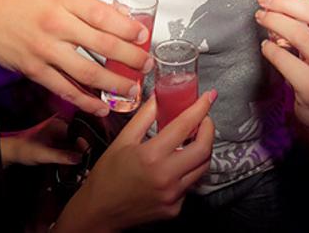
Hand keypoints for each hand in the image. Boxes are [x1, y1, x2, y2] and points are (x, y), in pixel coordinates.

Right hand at [0, 0, 153, 116]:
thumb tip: (122, 21)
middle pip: (103, 45)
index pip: (105, 17)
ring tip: (132, 90)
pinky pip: (64, 89)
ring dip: (114, 85)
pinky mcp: (33, 70)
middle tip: (147, 66)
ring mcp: (45, 50)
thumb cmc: (24, 2)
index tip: (144, 39)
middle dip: (131, 59)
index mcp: (66, 1)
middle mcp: (57, 24)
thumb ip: (88, 6)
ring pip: (87, 72)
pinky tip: (101, 107)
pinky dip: (85, 101)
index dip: (129, 30)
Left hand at [0, 116, 83, 166]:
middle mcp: (61, 128)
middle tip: (87, 170)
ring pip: (73, 148)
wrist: (11, 152)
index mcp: (59, 125)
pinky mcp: (56, 144)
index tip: (90, 159)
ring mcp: (59, 136)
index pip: (78, 134)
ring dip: (77, 160)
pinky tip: (74, 172)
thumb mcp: (44, 154)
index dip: (84, 147)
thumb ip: (62, 156)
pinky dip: (70, 160)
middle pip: (77, 141)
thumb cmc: (25, 149)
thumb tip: (80, 159)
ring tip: (82, 174)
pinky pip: (67, 151)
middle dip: (82, 155)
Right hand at [56, 92, 215, 231]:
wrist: (100, 211)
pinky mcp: (174, 209)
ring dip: (202, 150)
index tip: (208, 97)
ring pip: (201, 168)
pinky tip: (176, 165)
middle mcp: (166, 177)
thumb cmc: (107, 175)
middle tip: (204, 120)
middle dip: (209, 130)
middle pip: (204, 149)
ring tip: (193, 139)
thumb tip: (159, 97)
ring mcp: (172, 195)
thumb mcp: (122, 140)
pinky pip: (189, 184)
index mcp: (151, 156)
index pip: (184, 126)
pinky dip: (188, 171)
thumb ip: (144, 116)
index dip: (200, 108)